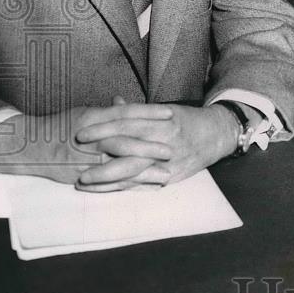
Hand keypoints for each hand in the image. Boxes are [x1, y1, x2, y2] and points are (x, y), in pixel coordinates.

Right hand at [0, 101, 174, 186]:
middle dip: (150, 147)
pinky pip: (110, 183)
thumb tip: (125, 102)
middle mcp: (92, 139)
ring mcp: (87, 160)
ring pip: (120, 166)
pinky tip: (146, 188)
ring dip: (144, 172)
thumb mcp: (84, 112)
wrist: (29, 147)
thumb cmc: (60, 126)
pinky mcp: (83, 177)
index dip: (149, 112)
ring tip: (166, 174)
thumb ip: (108, 111)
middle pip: (126, 141)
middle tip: (172, 150)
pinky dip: (130, 186)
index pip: (126, 113)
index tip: (171, 113)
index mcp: (94, 118)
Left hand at [74, 102, 237, 190]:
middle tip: (76, 161)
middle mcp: (164, 140)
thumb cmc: (187, 120)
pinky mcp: (170, 177)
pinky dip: (119, 188)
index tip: (81, 133)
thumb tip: (114, 103)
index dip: (104, 128)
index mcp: (161, 120)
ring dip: (106, 178)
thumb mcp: (164, 110)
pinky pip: (139, 185)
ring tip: (82, 180)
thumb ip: (137, 111)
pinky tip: (101, 190)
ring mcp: (167, 161)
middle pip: (128, 149)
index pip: (128, 123)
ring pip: (132, 171)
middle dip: (101, 156)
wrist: (217, 134)